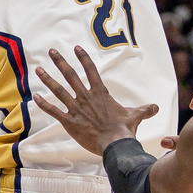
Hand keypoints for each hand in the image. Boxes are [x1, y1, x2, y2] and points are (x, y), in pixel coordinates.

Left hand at [33, 47, 158, 155]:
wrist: (115, 144)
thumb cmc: (124, 129)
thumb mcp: (136, 116)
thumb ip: (144, 109)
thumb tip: (157, 107)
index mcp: (100, 93)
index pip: (91, 70)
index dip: (83, 58)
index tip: (76, 48)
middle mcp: (86, 97)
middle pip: (71, 76)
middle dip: (60, 62)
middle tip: (52, 52)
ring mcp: (76, 109)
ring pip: (59, 90)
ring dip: (48, 79)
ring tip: (38, 69)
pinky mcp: (70, 122)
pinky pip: (54, 111)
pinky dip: (45, 105)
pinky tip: (35, 98)